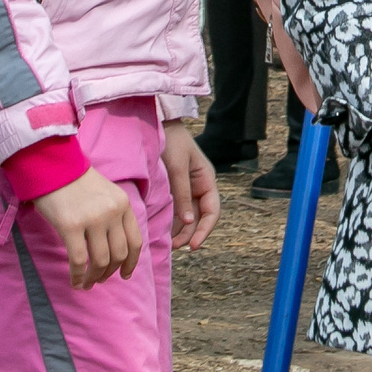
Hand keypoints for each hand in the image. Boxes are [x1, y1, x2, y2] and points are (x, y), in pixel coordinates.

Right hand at [31, 167, 143, 289]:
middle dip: (110, 272)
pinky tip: (74, 282)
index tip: (125, 274)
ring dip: (95, 278)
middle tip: (100, 280)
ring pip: (101, 261)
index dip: (131, 262)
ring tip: (87, 284)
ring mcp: (93, 219)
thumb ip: (114, 215)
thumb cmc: (76, 181)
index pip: (135, 241)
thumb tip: (115, 247)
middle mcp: (112, 212)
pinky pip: (79, 260)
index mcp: (123, 204)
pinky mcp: (71, 226)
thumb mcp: (106, 193)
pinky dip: (78, 276)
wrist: (51, 165)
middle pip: (119, 254)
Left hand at [160, 119, 219, 250]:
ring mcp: (187, 189)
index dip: (205, 230)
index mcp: (206, 180)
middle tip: (174, 247)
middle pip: (199, 217)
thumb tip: (188, 221)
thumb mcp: (177, 168)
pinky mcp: (174, 189)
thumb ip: (182, 194)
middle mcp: (199, 187)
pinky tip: (163, 230)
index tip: (193, 245)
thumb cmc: (171, 142)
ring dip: (180, 230)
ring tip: (167, 243)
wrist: (159, 124)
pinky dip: (172, 221)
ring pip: (188, 216)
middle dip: (189, 234)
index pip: (212, 211)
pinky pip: (177, 210)